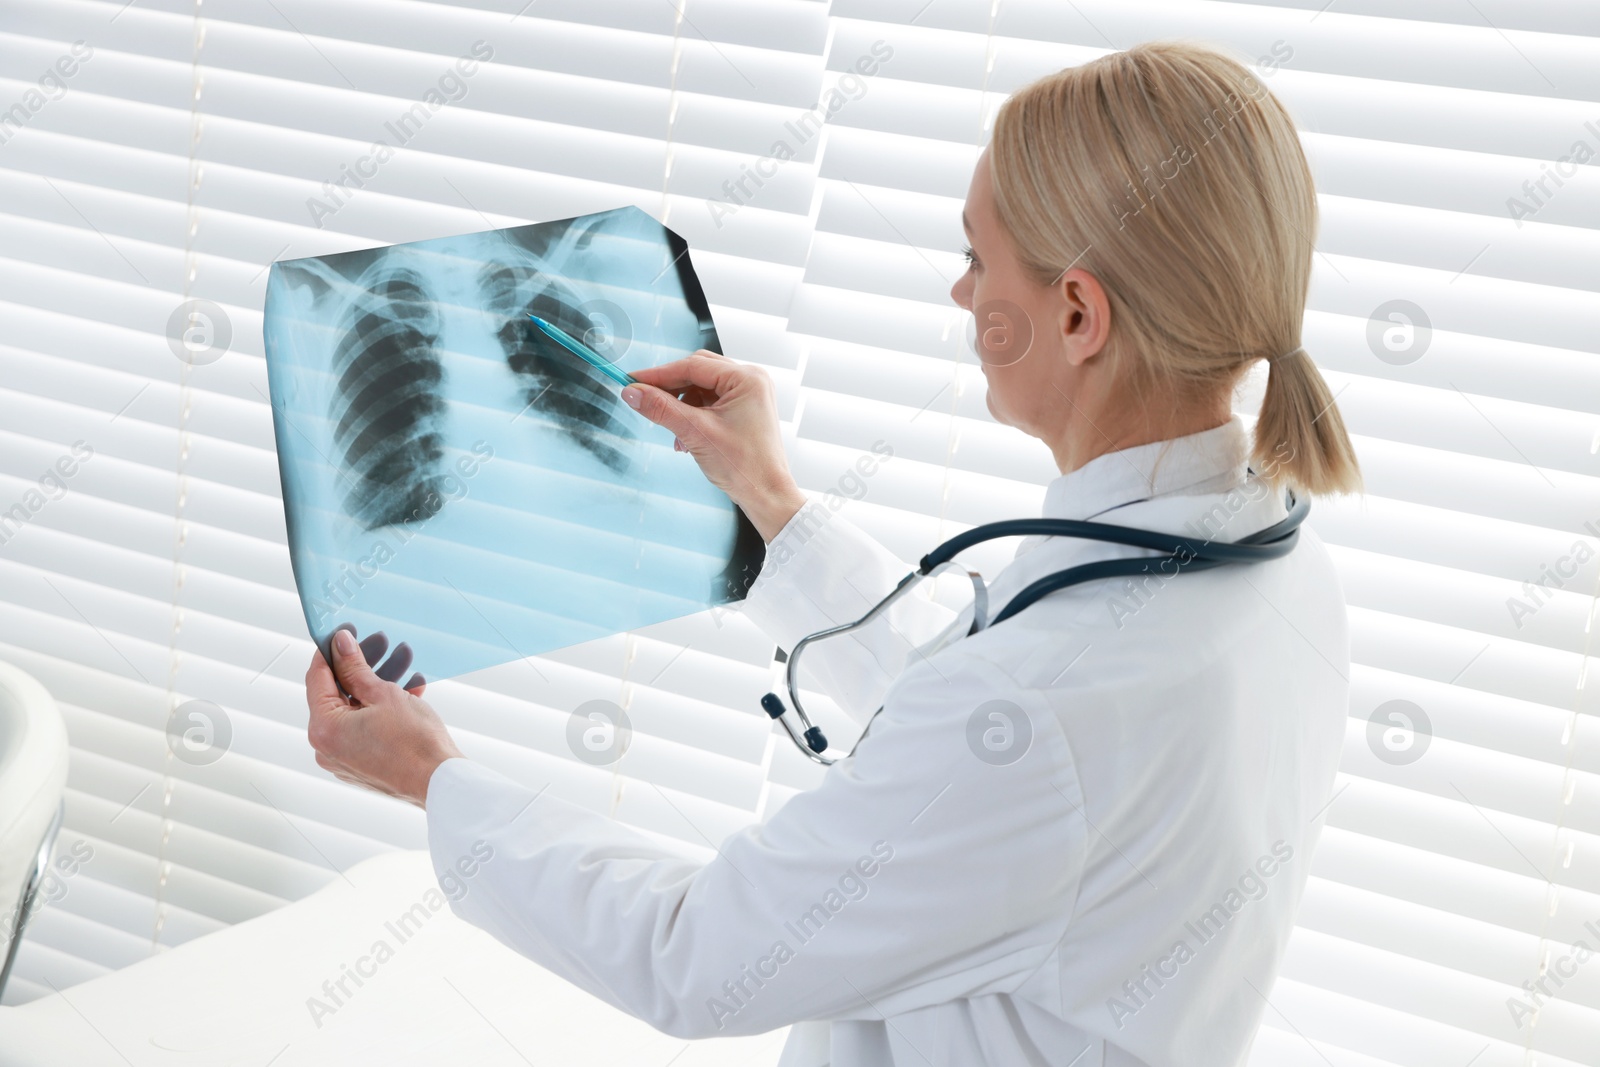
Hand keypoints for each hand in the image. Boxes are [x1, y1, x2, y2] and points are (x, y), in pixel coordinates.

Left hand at [305, 623, 463, 807]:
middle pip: (338, 695)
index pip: (317, 678)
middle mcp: (327, 747)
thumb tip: (341, 644)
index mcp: (324, 729)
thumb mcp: (383, 693)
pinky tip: (408, 692)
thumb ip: (356, 667)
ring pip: (356, 710)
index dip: (330, 651)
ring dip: (378, 686)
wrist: (440, 781)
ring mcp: (344, 758)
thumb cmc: (414, 742)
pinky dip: (382, 710)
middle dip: (362, 668)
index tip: (342, 634)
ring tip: (403, 664)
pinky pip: (366, 728)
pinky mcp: (363, 764)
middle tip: (380, 644)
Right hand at [622, 350, 805, 541]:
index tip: (632, 380)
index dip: (659, 374)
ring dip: (681, 405)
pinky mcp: (744, 410)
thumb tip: (633, 392)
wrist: (766, 494)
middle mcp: (751, 381)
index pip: (693, 366)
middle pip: (697, 372)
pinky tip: (684, 438)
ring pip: (702, 388)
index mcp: (746, 379)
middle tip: (644, 398)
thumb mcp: (696, 433)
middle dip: (670, 388)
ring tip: (672, 431)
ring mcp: (748, 395)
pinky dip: (692, 415)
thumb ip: (662, 409)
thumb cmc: (744, 466)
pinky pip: (710, 402)